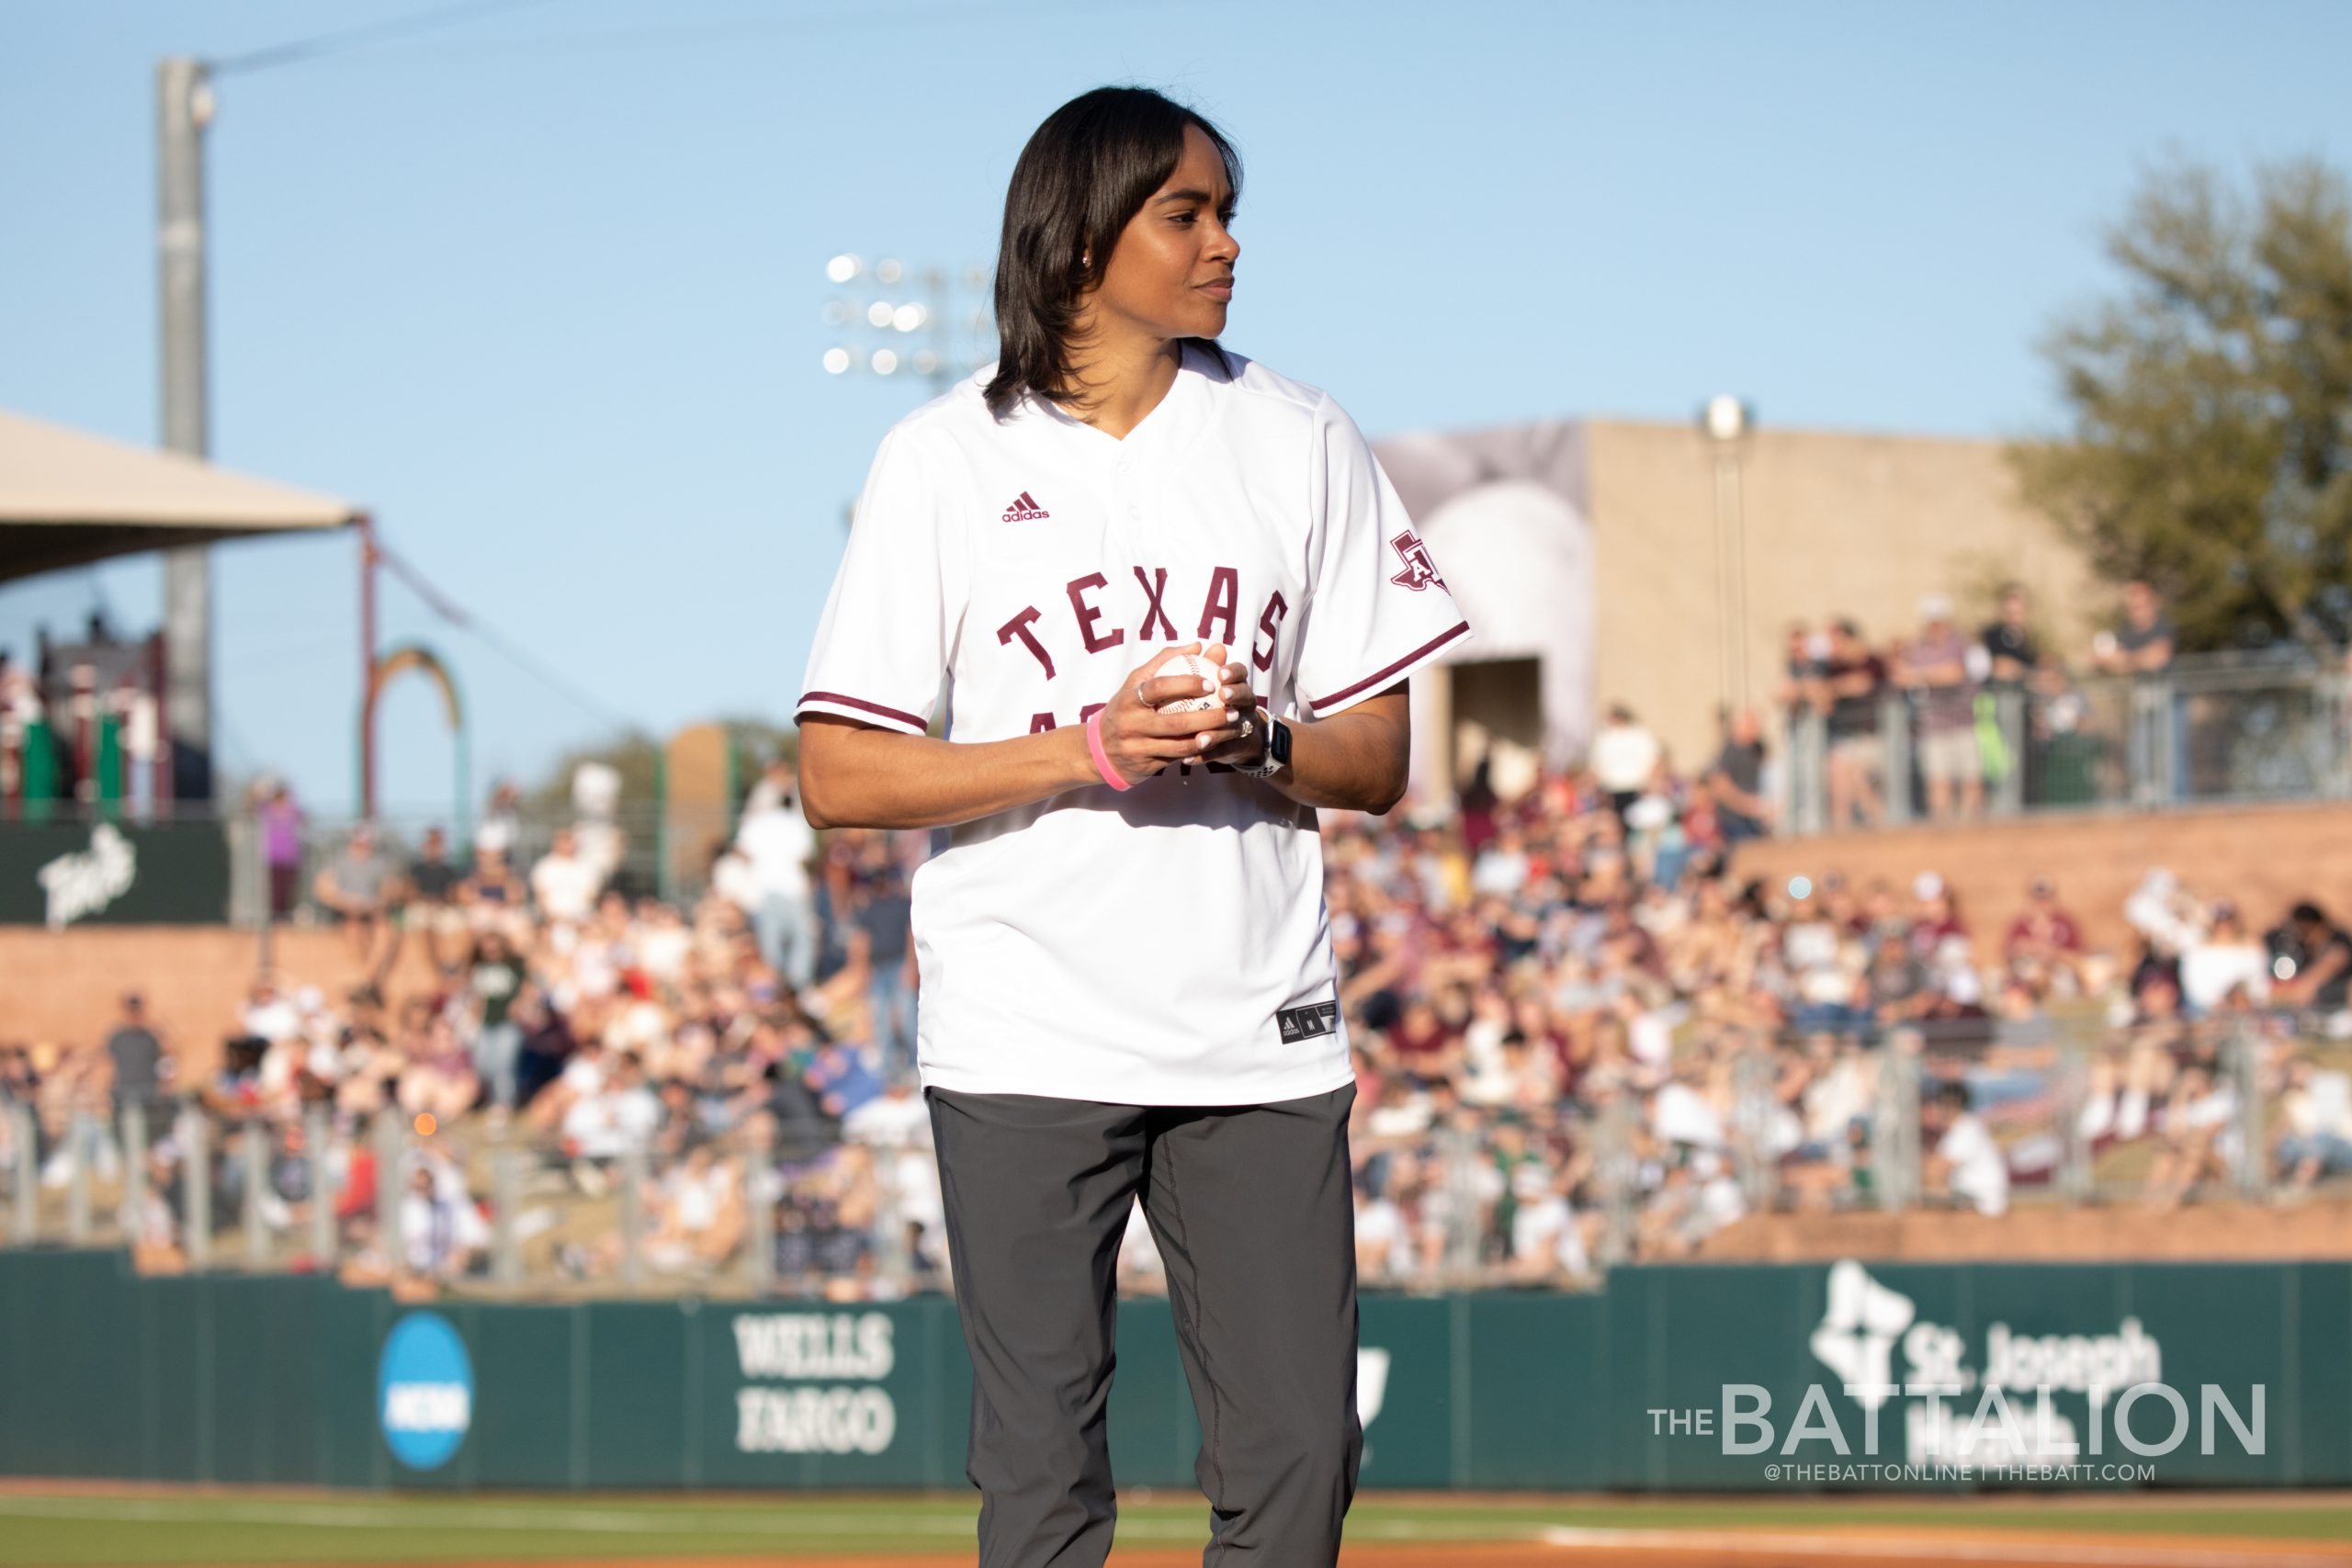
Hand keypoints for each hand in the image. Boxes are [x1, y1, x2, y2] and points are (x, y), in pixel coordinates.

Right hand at [1091, 642, 1257, 786]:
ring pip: (1179, 745)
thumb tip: (1197, 645)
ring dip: (1208, 738)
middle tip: (1232, 710)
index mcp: (1129, 698)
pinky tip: (1215, 743)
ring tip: (1229, 728)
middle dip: (1209, 717)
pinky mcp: (1144, 766)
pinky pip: (1176, 759)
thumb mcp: (1136, 683)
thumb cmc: (1125, 708)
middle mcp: (1130, 724)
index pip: (1159, 687)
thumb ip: (1164, 662)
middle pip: (1175, 721)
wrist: (1100, 750)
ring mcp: (1137, 748)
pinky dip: (1197, 751)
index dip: (1186, 684)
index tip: (1211, 683)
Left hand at [1193, 643, 1266, 766]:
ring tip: (1200, 738)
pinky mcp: (1235, 749)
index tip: (1221, 672)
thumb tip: (1197, 645)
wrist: (1234, 737)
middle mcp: (1245, 705)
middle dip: (1237, 695)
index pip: (1241, 673)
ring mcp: (1243, 728)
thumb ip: (1203, 666)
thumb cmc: (1213, 702)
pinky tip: (1187, 759)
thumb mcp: (1209, 683)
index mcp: (1238, 685)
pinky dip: (1204, 756)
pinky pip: (1220, 753)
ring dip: (1217, 733)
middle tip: (1223, 696)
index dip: (1234, 672)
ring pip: (1233, 729)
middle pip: (1247, 698)